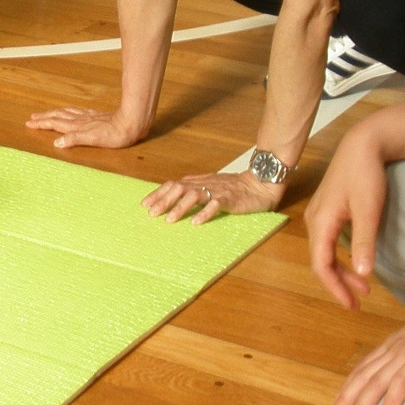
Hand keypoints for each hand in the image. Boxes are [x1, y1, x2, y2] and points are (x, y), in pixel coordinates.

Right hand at [25, 106, 149, 149]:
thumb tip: (56, 143)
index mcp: (77, 127)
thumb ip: (74, 139)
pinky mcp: (97, 116)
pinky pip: (77, 112)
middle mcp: (80, 120)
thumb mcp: (93, 140)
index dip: (42, 124)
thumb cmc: (114, 135)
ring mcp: (88, 117)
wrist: (131, 123)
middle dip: (44, 117)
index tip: (29, 123)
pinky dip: (69, 112)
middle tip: (32, 117)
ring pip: (66, 113)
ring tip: (47, 113)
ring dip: (54, 113)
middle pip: (58, 116)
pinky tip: (72, 112)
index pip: (55, 124)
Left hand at [143, 169, 282, 223]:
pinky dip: (204, 213)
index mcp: (198, 181)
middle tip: (152, 214)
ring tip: (169, 220)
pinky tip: (196, 222)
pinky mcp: (229, 198)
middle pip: (179, 188)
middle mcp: (204, 184)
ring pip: (194, 195)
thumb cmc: (233, 187)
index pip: (173, 184)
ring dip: (180, 207)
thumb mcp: (210, 186)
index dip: (158, 193)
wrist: (259, 184)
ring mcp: (217, 190)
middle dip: (163, 200)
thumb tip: (172, 196)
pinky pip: (215, 205)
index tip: (145, 205)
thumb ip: (193, 189)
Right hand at [306, 125, 389, 308]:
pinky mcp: (327, 210)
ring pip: (325, 252)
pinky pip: (328, 242)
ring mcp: (318, 214)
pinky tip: (356, 262)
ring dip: (342, 271)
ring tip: (363, 287)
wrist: (363, 144)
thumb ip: (364, 242)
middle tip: (360, 301)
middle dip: (340, 283)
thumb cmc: (365, 175)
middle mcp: (314, 220)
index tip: (352, 305)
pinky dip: (341, 257)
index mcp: (320, 222)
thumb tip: (363, 275)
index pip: (321, 265)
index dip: (335, 288)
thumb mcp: (369, 210)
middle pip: (321, 261)